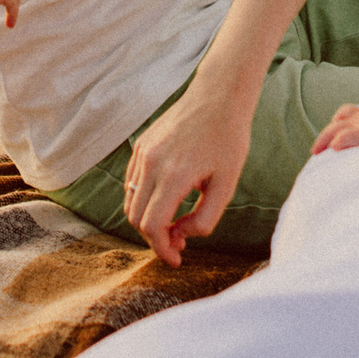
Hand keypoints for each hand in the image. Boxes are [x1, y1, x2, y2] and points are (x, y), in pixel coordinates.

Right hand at [122, 89, 253, 266]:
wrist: (218, 97)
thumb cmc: (228, 140)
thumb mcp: (227, 185)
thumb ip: (205, 218)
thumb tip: (182, 235)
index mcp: (174, 175)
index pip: (152, 226)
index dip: (162, 250)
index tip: (177, 260)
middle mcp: (151, 164)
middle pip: (136, 218)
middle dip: (154, 239)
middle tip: (178, 245)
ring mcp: (142, 153)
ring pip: (130, 202)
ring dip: (147, 221)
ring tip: (173, 225)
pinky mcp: (141, 146)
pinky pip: (131, 183)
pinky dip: (142, 201)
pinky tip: (166, 202)